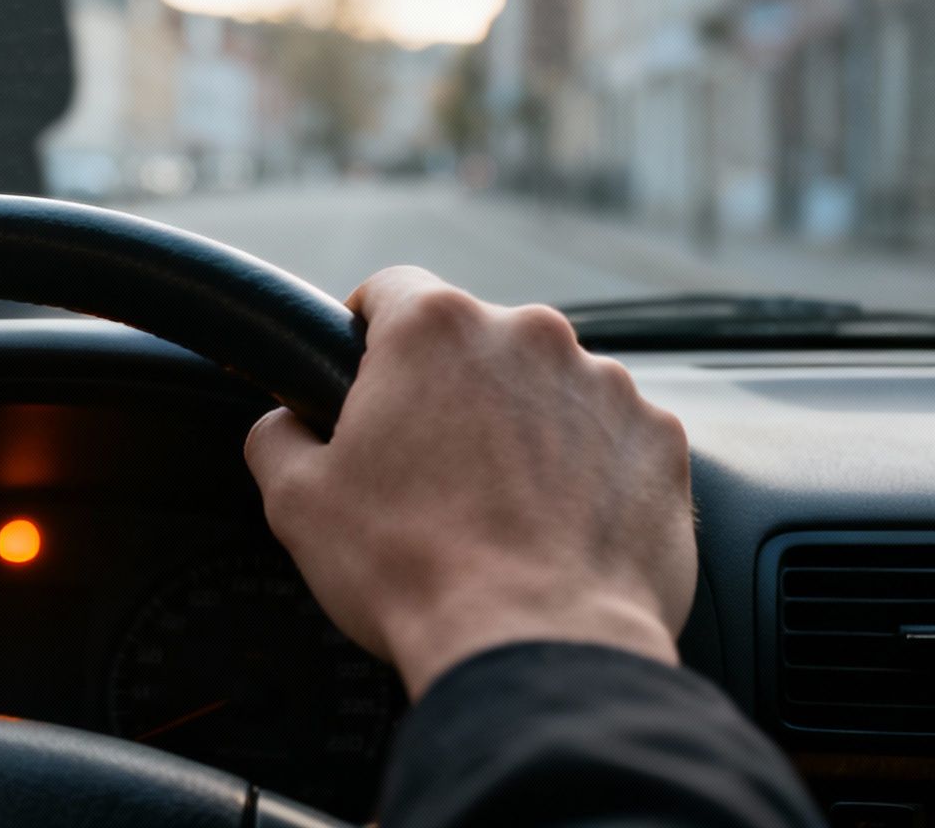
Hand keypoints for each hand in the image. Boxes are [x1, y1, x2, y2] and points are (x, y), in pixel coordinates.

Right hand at [245, 267, 693, 699]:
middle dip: (449, 389)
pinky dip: (585, 468)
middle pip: (474, 340)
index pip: (391, 289)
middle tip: (425, 467)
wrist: (538, 648)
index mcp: (435, 329)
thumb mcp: (296, 501)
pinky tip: (554, 526)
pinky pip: (609, 437)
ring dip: (520, 426)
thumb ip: (277, 435)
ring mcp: (607, 385)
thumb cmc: (412, 569)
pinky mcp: (661, 442)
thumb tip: (286, 423)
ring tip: (498, 507)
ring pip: (546, 386)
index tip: (363, 376)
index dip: (367, 331)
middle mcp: (529, 334)